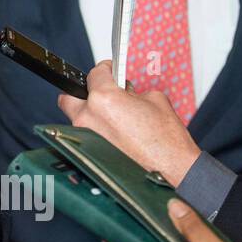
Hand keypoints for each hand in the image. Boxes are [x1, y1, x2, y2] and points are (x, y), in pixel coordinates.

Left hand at [57, 60, 200, 185]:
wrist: (172, 172)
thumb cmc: (166, 141)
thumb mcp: (154, 99)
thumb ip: (132, 91)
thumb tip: (124, 91)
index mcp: (104, 99)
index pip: (94, 73)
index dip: (105, 69)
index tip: (110, 70)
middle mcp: (89, 117)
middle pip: (70, 96)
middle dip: (83, 92)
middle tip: (100, 92)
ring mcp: (86, 137)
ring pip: (76, 118)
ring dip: (90, 114)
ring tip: (111, 116)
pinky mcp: (88, 153)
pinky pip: (85, 135)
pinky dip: (95, 131)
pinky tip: (114, 133)